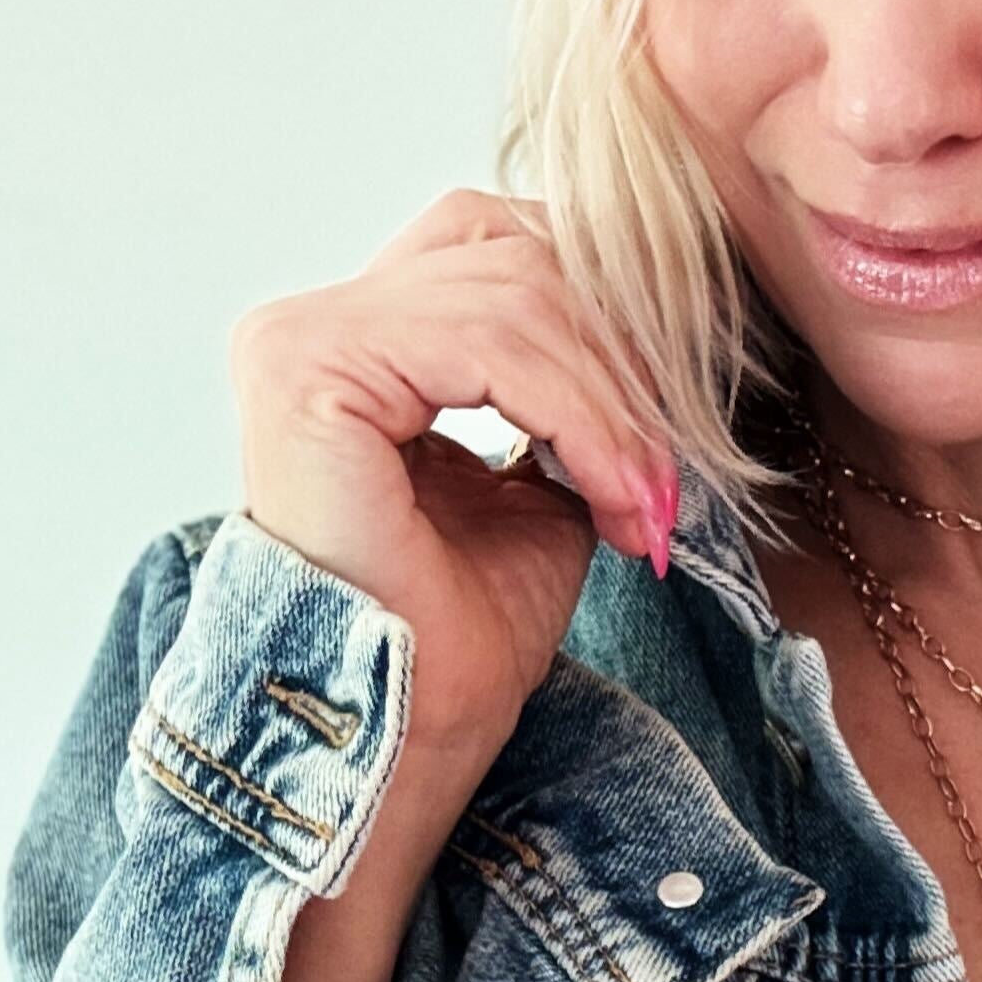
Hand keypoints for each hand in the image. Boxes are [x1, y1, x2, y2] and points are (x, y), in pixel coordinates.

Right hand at [229, 188, 679, 764]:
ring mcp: (302, 338)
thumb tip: (667, 323)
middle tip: (674, 466)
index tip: (679, 423)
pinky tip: (613, 492)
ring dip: (613, 403)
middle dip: (624, 359)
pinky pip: (488, 343)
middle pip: (517, 259)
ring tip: (647, 495)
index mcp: (360, 337)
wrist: (415, 728)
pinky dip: (580, 415)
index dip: (612, 321)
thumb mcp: (549, 476)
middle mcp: (314, 323)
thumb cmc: (469, 624)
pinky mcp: (310, 369)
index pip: (508, 253)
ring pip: (517, 298)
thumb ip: (577, 386)